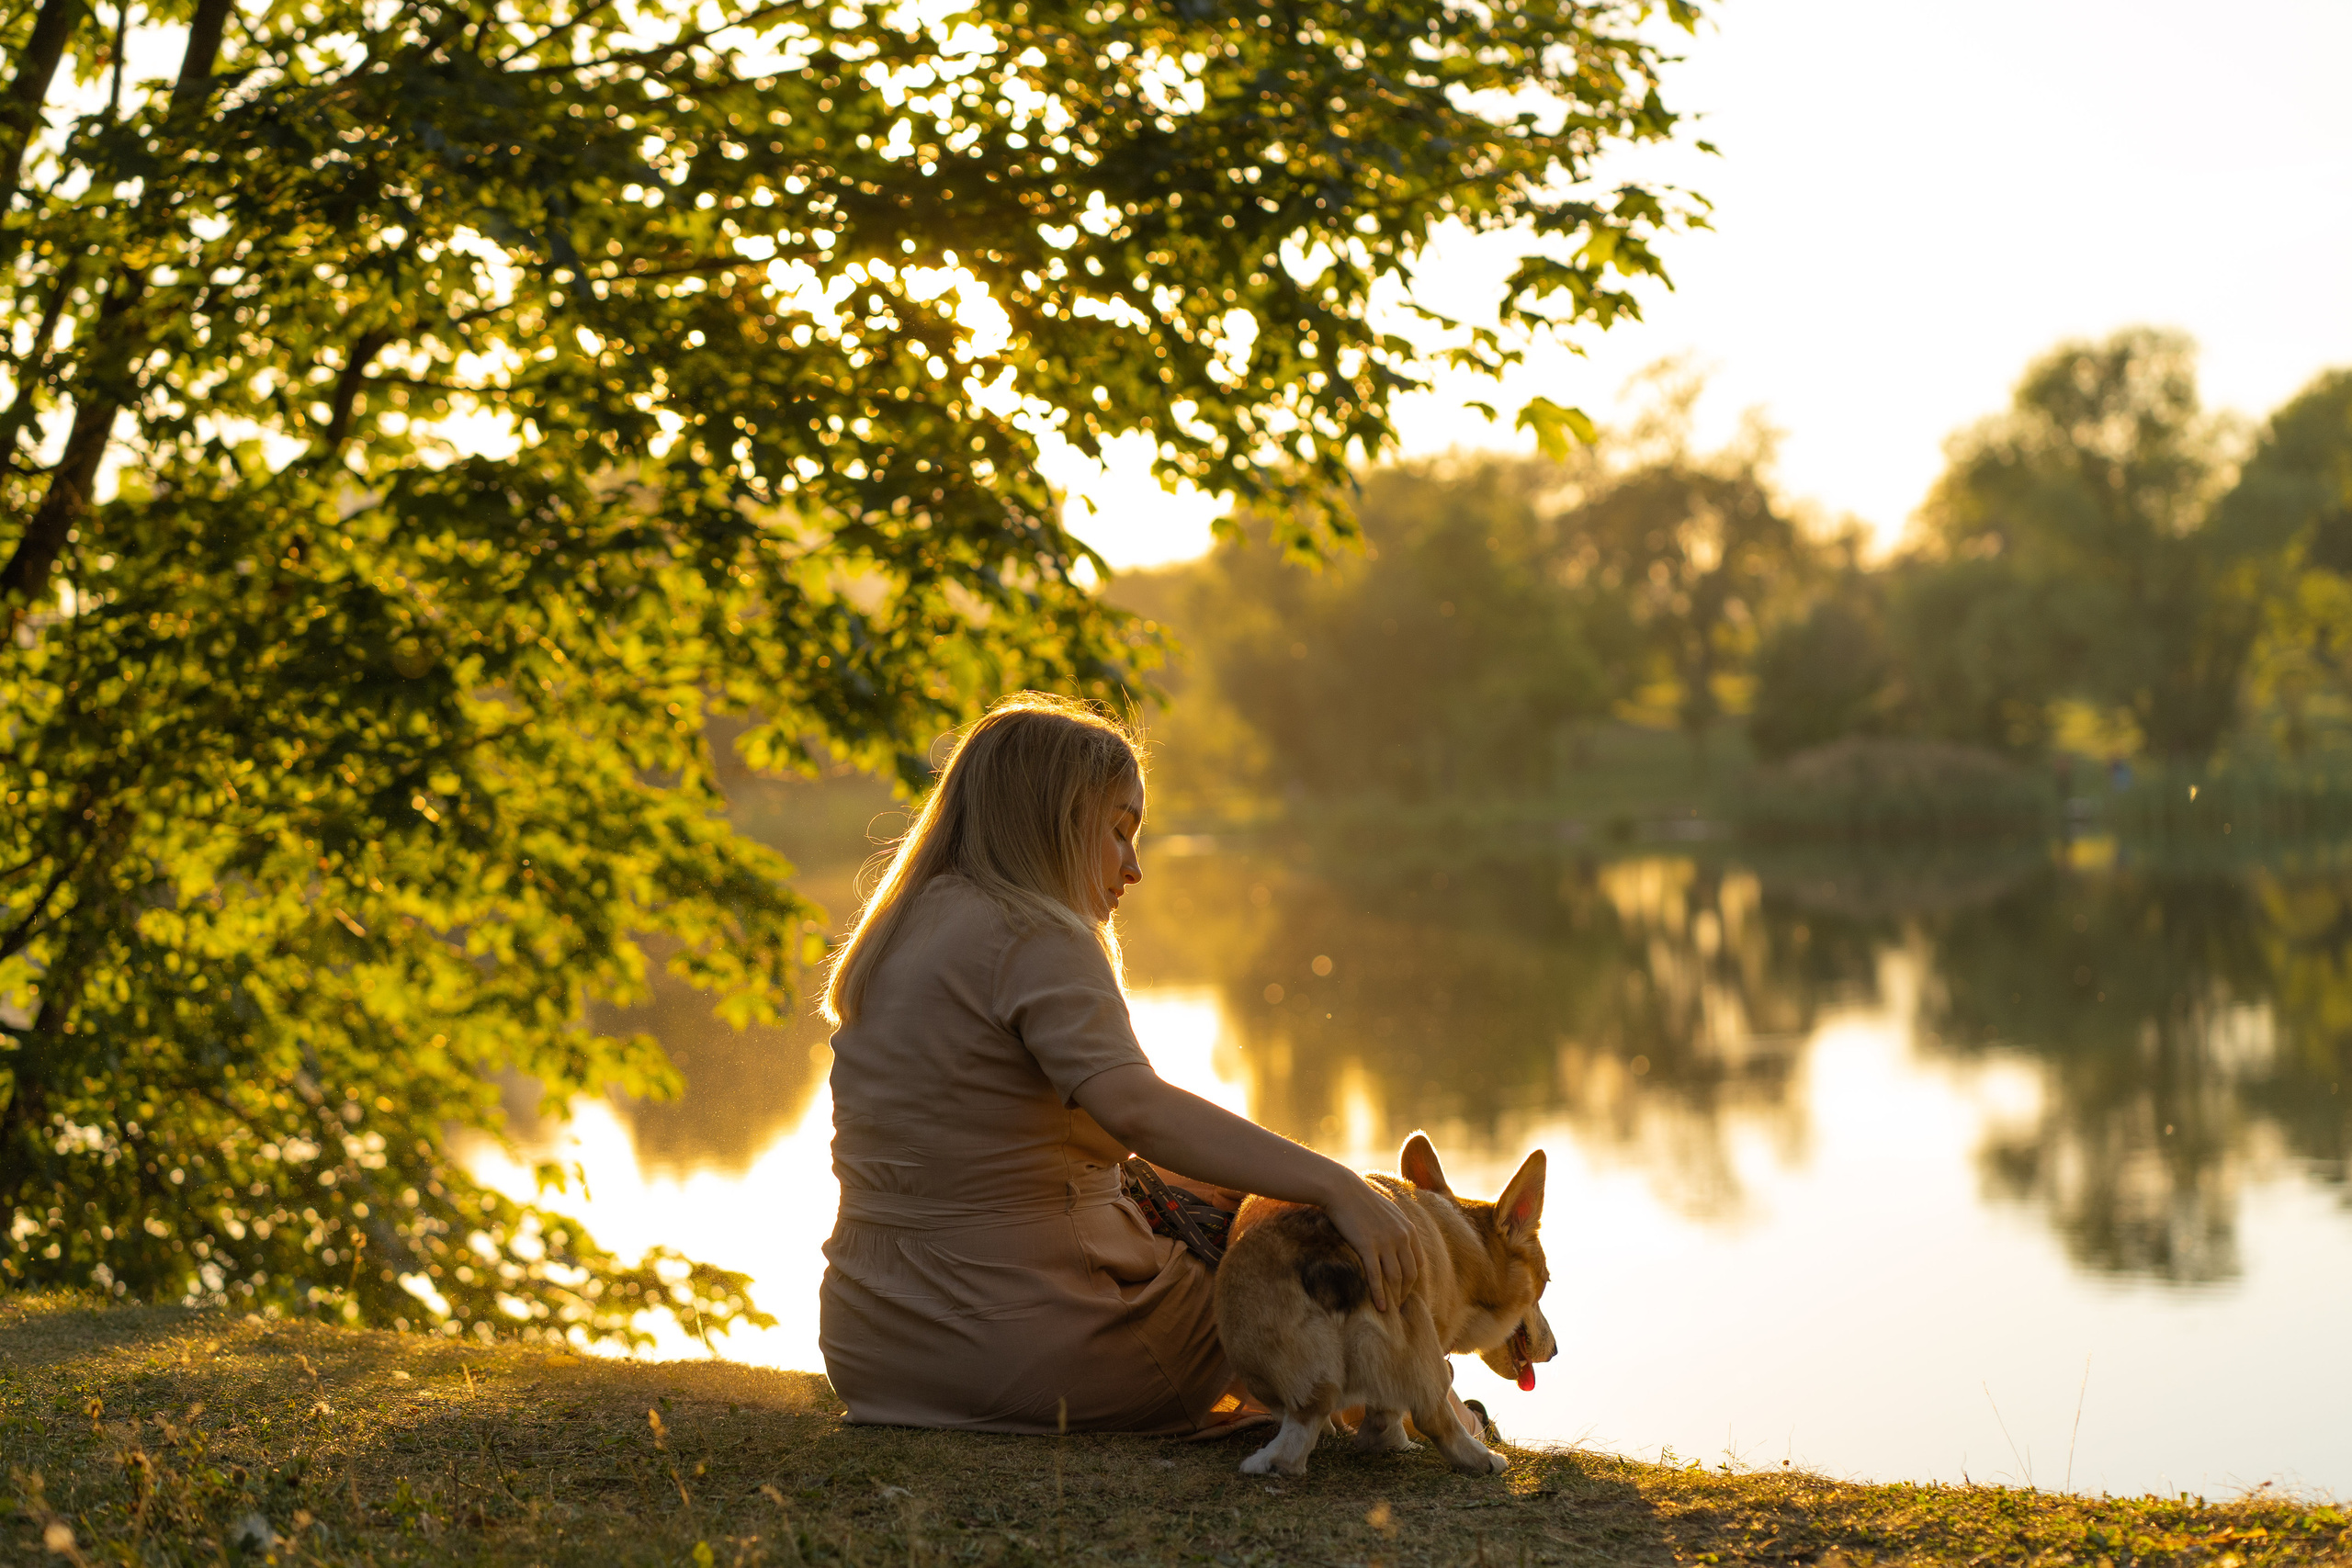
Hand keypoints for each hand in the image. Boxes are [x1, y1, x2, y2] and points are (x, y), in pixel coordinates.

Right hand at [1323, 1177, 1422, 1313]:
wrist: (1342, 1190)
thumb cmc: (1361, 1200)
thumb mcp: (1388, 1212)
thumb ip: (1397, 1228)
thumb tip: (1398, 1243)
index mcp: (1408, 1229)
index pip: (1418, 1263)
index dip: (1413, 1281)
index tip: (1405, 1291)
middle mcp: (1401, 1237)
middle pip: (1409, 1274)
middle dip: (1405, 1293)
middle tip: (1398, 1307)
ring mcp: (1385, 1242)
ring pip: (1395, 1278)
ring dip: (1394, 1298)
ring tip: (1391, 1312)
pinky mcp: (1367, 1246)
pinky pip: (1376, 1276)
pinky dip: (1379, 1294)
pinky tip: (1380, 1307)